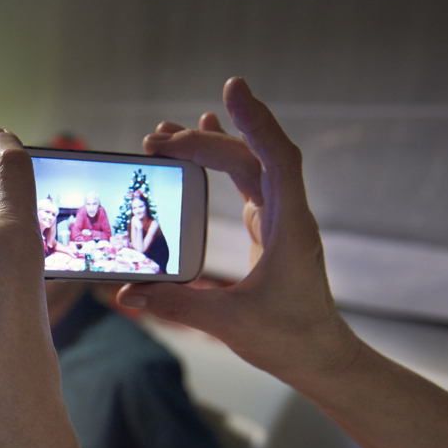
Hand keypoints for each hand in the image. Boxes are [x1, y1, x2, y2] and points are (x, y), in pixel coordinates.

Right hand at [117, 77, 359, 383]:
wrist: (319, 356)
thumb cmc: (287, 339)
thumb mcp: (227, 323)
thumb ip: (176, 304)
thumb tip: (129, 293)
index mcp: (289, 228)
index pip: (277, 159)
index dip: (255, 121)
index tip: (231, 91)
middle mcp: (288, 215)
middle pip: (250, 157)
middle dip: (204, 140)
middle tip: (157, 138)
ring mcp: (281, 219)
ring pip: (248, 165)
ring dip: (210, 146)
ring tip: (167, 134)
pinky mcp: (270, 229)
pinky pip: (249, 180)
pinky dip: (225, 159)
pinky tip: (203, 144)